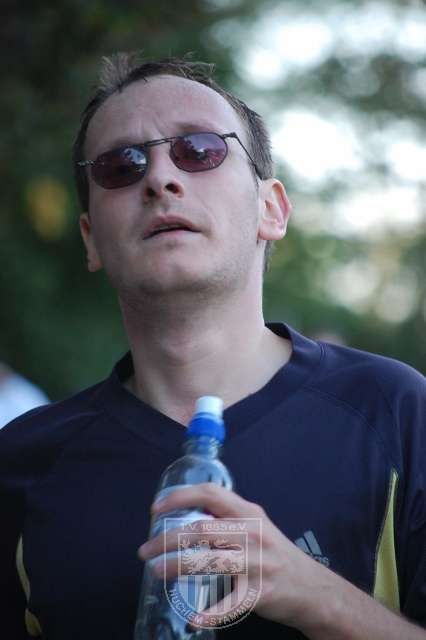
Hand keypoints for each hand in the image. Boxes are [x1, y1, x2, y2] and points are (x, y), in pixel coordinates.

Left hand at [137, 483, 332, 631]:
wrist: (312, 588)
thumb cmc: (275, 554)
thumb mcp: (256, 527)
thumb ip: (227, 519)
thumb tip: (186, 517)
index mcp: (249, 513)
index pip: (210, 493)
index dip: (180, 497)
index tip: (155, 509)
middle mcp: (252, 533)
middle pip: (201, 529)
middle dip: (165, 539)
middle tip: (145, 550)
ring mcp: (256, 564)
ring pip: (207, 562)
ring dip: (175, 566)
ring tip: (157, 571)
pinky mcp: (259, 593)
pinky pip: (229, 604)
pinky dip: (209, 614)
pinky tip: (193, 618)